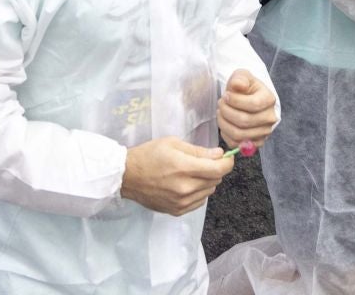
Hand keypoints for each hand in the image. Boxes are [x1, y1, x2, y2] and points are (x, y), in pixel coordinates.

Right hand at [119, 136, 234, 215]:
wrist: (127, 176)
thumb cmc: (149, 154)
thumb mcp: (172, 143)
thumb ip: (198, 150)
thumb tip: (219, 155)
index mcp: (184, 168)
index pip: (218, 169)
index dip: (227, 163)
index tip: (226, 158)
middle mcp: (185, 188)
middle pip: (216, 180)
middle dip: (215, 169)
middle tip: (203, 162)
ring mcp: (182, 202)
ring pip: (209, 191)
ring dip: (207, 181)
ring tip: (192, 173)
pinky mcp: (178, 211)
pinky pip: (199, 201)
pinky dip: (198, 192)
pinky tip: (186, 184)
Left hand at [216, 69, 279, 150]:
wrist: (249, 99)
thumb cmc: (245, 88)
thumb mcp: (242, 76)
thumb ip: (239, 78)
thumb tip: (238, 84)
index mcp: (269, 99)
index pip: (253, 104)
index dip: (235, 101)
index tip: (225, 95)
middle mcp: (270, 118)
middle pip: (244, 121)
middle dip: (226, 111)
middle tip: (220, 104)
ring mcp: (264, 132)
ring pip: (239, 134)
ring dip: (224, 123)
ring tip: (220, 113)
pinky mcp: (256, 143)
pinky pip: (237, 144)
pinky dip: (226, 134)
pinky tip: (225, 123)